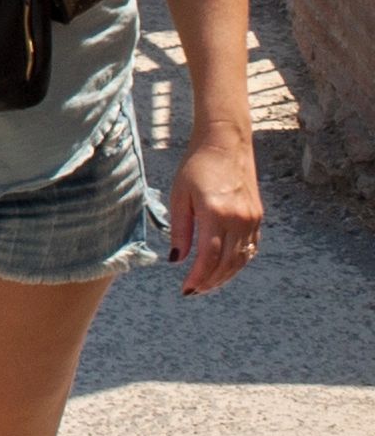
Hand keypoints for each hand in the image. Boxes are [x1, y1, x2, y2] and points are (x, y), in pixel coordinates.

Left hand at [164, 125, 262, 294]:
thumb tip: (177, 259)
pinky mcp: (258, 217)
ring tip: (207, 284)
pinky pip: (250, 248)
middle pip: (227, 263)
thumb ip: (179, 229)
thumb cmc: (196, 166)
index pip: (208, 257)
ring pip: (241, 259)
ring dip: (225, 275)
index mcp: (216, 213)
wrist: (225, 144)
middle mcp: (238, 219)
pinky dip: (238, 262)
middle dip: (210, 281)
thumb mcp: (179, 195)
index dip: (197, 277)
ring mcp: (252, 219)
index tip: (186, 289)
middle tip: (194, 290)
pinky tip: (225, 267)